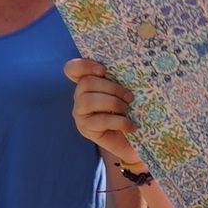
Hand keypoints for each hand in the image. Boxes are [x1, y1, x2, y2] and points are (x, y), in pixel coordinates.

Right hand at [66, 57, 144, 172]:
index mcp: (88, 83)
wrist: (135, 142)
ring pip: (88, 100)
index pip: (72, 69)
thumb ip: (122, 80)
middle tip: (129, 97)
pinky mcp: (85, 128)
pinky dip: (120, 122)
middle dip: (112, 88)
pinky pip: (100, 120)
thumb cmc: (132, 113)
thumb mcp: (127, 93)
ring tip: (127, 110)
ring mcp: (80, 113)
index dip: (84, 65)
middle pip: (86, 83)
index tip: (103, 71)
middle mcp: (80, 96)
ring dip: (114, 104)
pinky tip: (131, 127)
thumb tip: (132, 68)